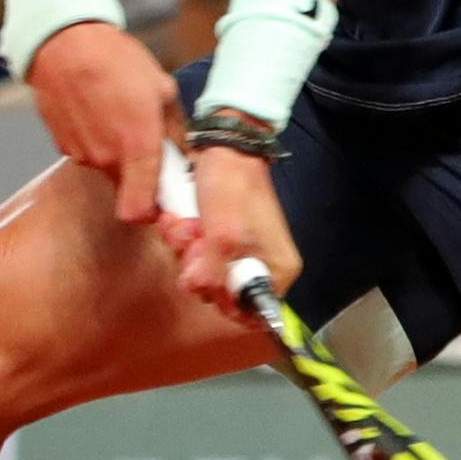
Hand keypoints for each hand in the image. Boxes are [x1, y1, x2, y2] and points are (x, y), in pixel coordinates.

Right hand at [28, 21, 178, 224]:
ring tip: (119, 118)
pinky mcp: (62, 144)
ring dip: (117, 156)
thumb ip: (175, 132)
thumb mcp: (162, 90)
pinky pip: (87, 154)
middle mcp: (106, 159)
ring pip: (106, 171)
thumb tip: (183, 157)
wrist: (66, 42)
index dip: (152, 212)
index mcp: (137, 148)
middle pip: (126, 191)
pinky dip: (96, 142)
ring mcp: (81, 153)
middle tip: (146, 147)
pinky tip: (99, 112)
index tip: (162, 197)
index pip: (139, 212)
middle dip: (139, 178)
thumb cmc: (118, 61)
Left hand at [168, 144, 300, 307]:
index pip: (254, 312)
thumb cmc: (232, 188)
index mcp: (278, 269)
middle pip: (221, 292)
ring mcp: (238, 249)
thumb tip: (200, 290)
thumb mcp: (222, 237)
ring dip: (185, 249)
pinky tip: (182, 219)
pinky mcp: (219, 236)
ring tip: (187, 224)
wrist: (224, 147)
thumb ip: (212, 274)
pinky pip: (194, 252)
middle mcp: (261, 263)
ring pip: (201, 271)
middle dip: (198, 267)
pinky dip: (183, 237)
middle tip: (195, 242)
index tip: (207, 280)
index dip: (225, 301)